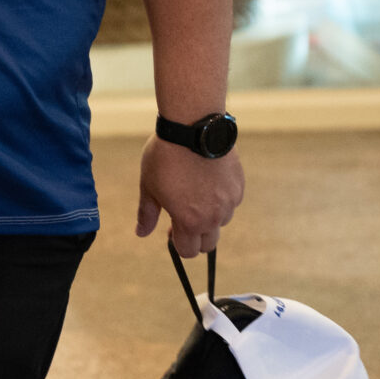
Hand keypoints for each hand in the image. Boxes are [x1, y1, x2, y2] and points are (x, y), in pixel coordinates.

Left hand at [135, 136, 244, 257]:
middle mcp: (213, 217)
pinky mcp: (239, 187)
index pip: (188, 251)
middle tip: (184, 214)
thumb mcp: (149, 186)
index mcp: (189, 221)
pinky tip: (208, 180)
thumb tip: (141, 233)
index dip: (177, 242)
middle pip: (208, 244)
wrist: (193, 127)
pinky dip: (221, 199)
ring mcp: (229, 202)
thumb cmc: (166, 156)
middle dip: (196, 235)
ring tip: (195, 193)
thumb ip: (147, 214)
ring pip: (221, 222)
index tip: (171, 228)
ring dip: (210, 217)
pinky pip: (231, 203)